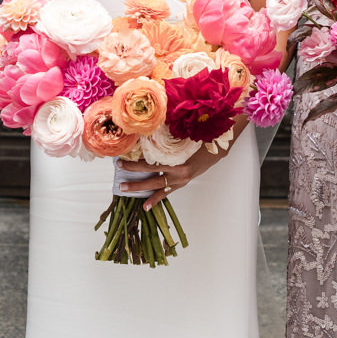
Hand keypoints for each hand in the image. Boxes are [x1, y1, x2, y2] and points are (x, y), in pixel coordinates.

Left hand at [116, 130, 238, 208]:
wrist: (218, 149)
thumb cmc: (202, 139)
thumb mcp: (186, 136)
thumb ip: (170, 136)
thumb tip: (149, 130)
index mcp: (179, 161)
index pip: (152, 162)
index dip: (137, 160)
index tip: (123, 156)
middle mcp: (178, 173)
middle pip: (150, 173)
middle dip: (132, 172)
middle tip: (118, 168)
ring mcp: (179, 180)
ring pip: (156, 186)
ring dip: (139, 188)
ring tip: (123, 189)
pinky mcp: (181, 184)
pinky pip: (166, 193)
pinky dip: (155, 199)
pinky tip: (145, 206)